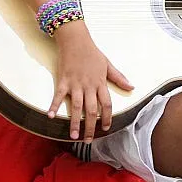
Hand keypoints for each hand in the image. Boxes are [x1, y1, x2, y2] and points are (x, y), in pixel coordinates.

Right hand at [50, 22, 132, 140]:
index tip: (106, 128)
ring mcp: (74, 84)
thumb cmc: (92, 53)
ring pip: (76, 107)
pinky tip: (50, 116)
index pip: (106, 104)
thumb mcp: (108, 65)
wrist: (76, 40)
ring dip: (74, 122)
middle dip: (90, 126)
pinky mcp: (62, 81)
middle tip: (88, 140)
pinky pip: (58, 96)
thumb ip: (119, 78)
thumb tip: (132, 87)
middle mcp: (88, 86)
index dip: (107, 117)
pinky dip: (54, 106)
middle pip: (91, 110)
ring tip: (73, 136)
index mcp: (100, 83)